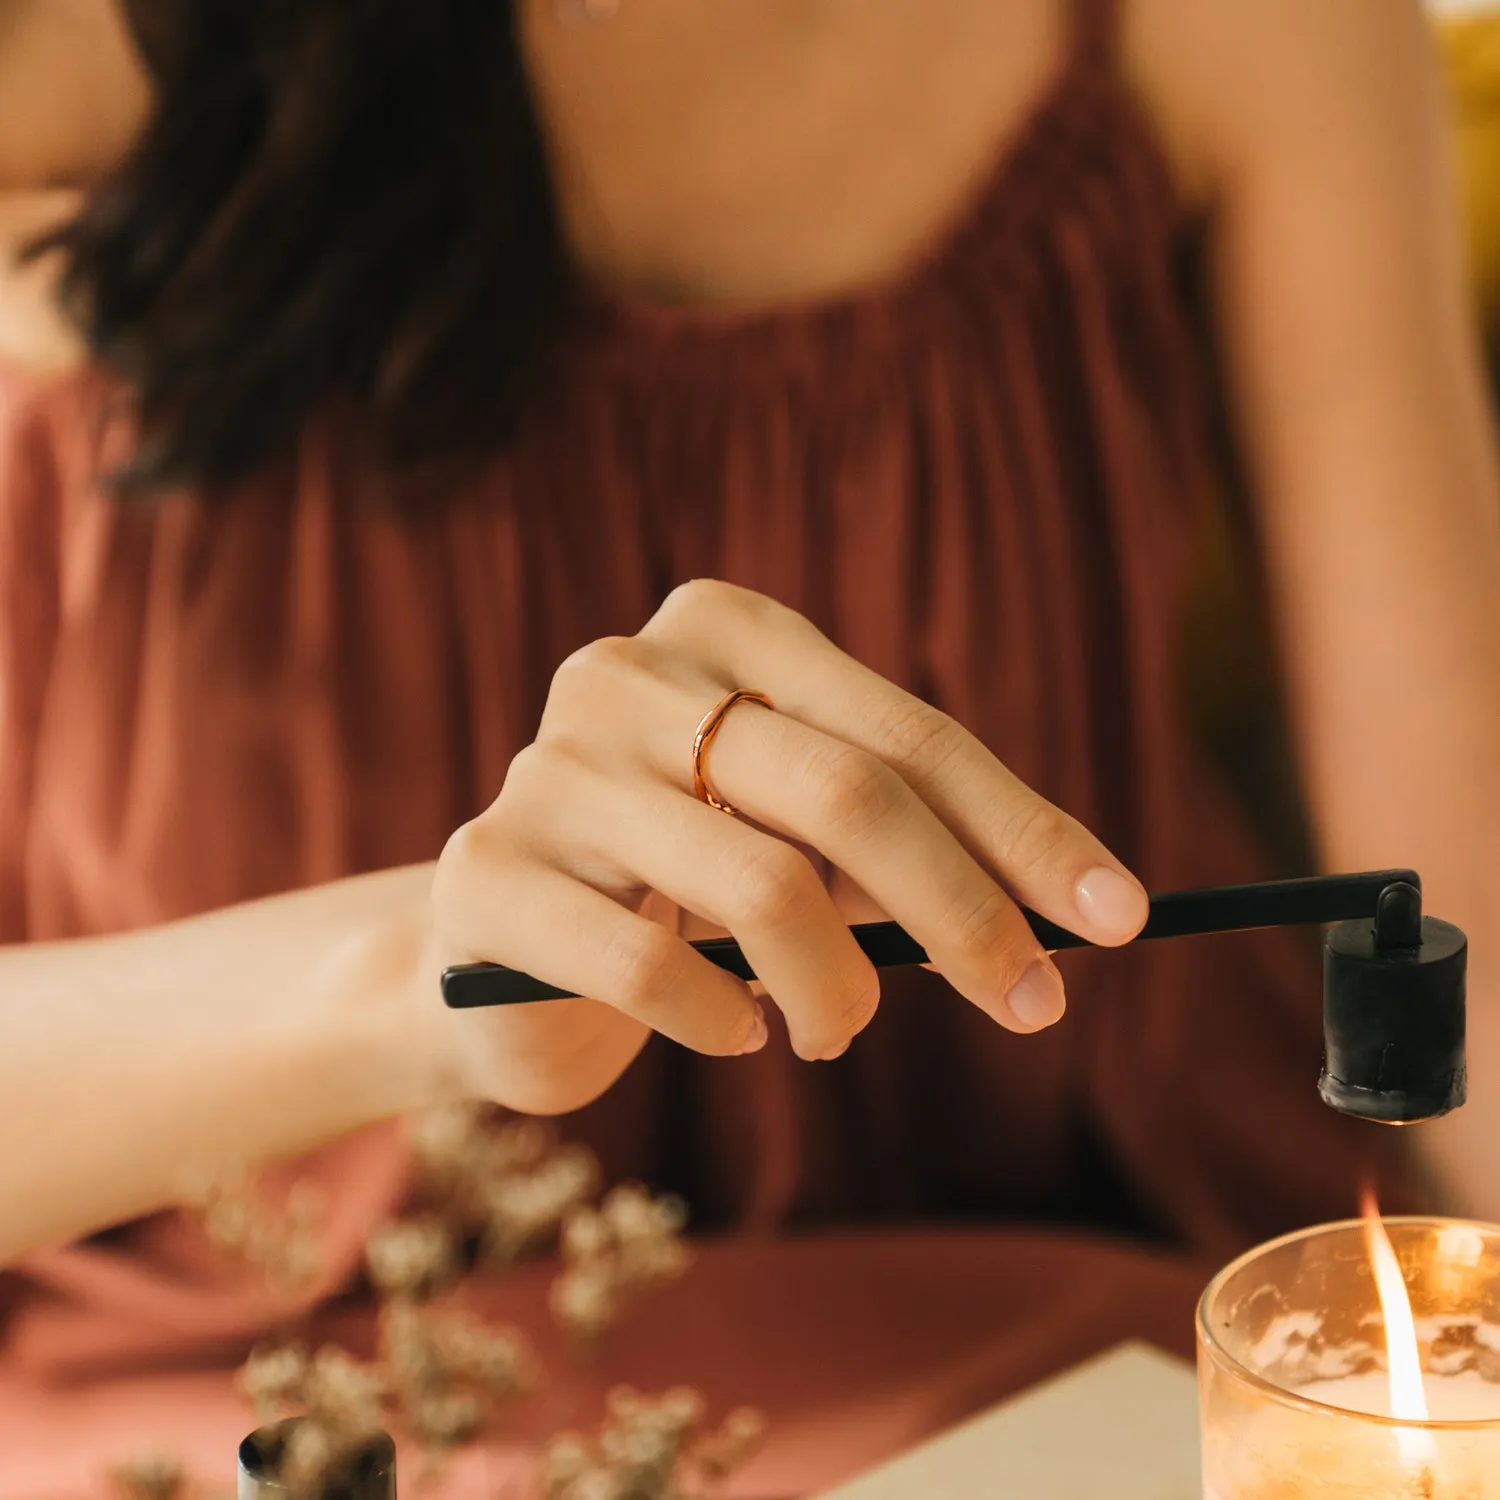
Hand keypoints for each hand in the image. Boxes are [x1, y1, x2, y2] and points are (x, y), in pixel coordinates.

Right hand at [423, 580, 1147, 1114]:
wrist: (506, 940)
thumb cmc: (684, 875)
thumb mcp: (799, 829)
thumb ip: (901, 837)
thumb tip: (1076, 904)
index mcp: (724, 632)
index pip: (904, 732)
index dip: (1020, 826)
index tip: (1116, 916)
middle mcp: (628, 674)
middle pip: (845, 792)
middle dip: (965, 911)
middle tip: (1034, 1004)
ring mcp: (551, 769)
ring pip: (760, 883)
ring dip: (840, 988)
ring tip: (841, 1030)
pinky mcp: (493, 875)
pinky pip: (651, 965)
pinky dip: (723, 1019)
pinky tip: (738, 1033)